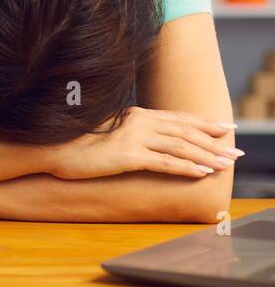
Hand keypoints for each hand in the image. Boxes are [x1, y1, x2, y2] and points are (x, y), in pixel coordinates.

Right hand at [45, 107, 239, 179]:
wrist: (52, 149)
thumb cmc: (77, 144)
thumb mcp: (109, 133)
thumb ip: (130, 132)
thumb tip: (147, 141)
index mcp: (135, 114)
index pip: (177, 118)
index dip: (204, 123)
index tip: (225, 129)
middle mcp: (138, 121)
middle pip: (185, 132)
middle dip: (214, 142)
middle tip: (235, 152)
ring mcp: (133, 137)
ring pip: (180, 146)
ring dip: (207, 156)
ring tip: (225, 165)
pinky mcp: (127, 155)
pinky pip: (165, 162)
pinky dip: (187, 167)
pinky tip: (202, 172)